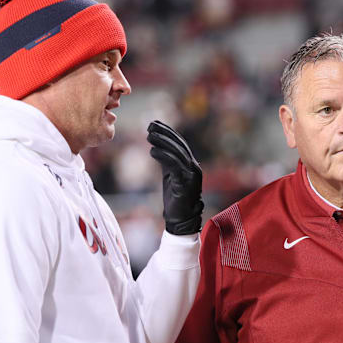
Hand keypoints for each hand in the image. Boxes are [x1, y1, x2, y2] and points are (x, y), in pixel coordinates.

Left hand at [147, 120, 203, 234]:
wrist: (182, 219)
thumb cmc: (175, 198)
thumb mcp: (170, 175)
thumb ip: (167, 162)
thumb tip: (157, 147)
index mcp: (191, 164)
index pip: (180, 143)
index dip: (168, 132)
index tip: (155, 123)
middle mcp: (194, 167)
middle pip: (179, 145)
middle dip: (164, 133)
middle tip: (150, 125)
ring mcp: (192, 174)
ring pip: (177, 153)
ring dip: (162, 142)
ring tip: (149, 135)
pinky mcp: (186, 183)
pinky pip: (174, 165)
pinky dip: (163, 156)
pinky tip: (152, 151)